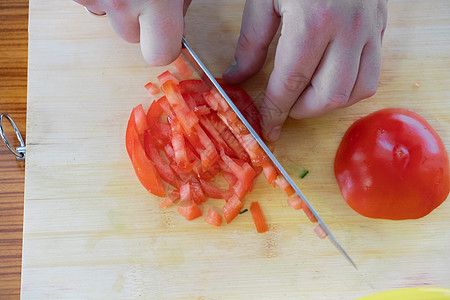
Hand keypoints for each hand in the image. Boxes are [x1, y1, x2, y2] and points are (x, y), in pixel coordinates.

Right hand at [74, 0, 190, 65]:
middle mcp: (121, 2)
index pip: (159, 55)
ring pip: (108, 19)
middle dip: (139, 21)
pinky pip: (90, 2)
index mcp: (157, 1)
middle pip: (131, 36)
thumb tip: (176, 24)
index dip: (166, 48)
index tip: (168, 41)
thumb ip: (178, 6)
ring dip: (116, 6)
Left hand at [223, 0, 387, 141]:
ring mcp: (369, 28)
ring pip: (357, 90)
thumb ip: (251, 43)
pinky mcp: (380, 26)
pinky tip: (330, 79)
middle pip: (329, 95)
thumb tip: (237, 78)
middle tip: (285, 105)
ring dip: (328, 103)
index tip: (268, 128)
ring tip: (307, 96)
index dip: (275, 111)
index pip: (291, 83)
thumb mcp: (263, 0)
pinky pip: (373, 73)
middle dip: (302, 110)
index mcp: (313, 21)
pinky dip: (351, 87)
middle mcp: (347, 29)